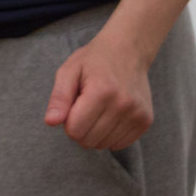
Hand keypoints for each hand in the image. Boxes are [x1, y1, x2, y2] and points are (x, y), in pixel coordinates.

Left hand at [45, 30, 153, 151]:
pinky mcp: (146, 120)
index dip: (67, 121)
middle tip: (83, 107)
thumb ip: (59, 98)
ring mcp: (138, 114)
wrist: (128, 50)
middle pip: (89, 140)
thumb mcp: (68, 71)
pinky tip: (110, 115)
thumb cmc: (93, 61)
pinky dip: (110, 135)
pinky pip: (120, 144)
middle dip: (79, 128)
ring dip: (95, 132)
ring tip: (98, 109)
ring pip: (104, 145)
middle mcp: (123, 105)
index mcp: (101, 91)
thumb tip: (50, 122)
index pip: (75, 130)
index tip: (72, 105)